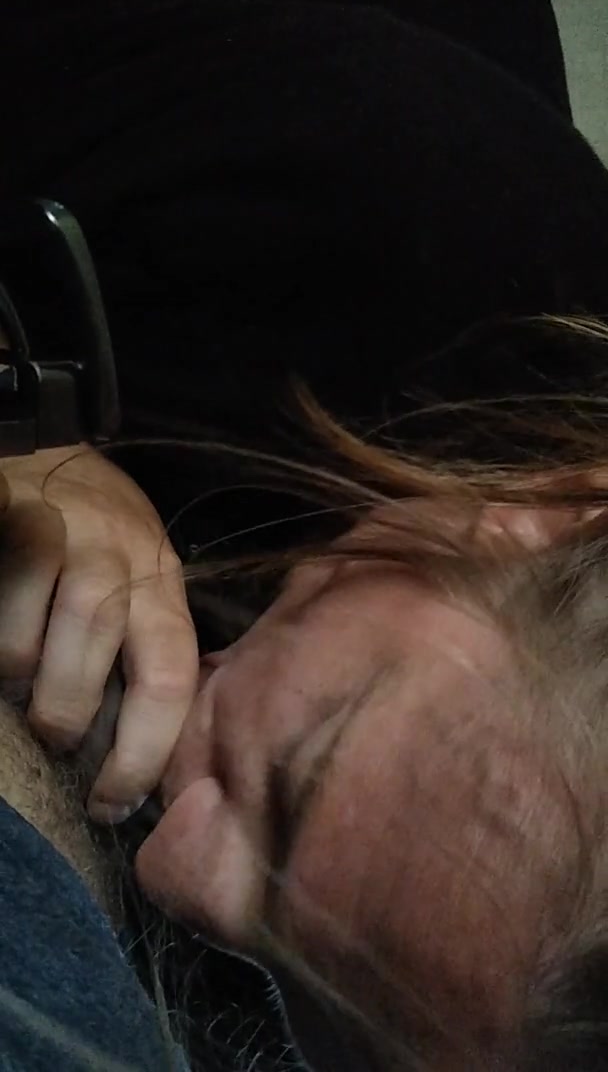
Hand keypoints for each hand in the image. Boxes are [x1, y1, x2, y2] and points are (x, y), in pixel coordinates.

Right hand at [0, 443, 198, 820]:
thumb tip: (125, 748)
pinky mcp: (19, 518)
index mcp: (162, 589)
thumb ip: (138, 646)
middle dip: (69, 714)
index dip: (143, 752)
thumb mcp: (138, 584)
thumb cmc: (99, 538)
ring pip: (44, 630)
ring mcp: (69, 533)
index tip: (110, 803)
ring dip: (24, 673)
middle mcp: (123, 560)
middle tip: (54, 738)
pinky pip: (8, 589)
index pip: (169, 678)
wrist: (53, 453)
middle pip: (98, 653)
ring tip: (16, 689)